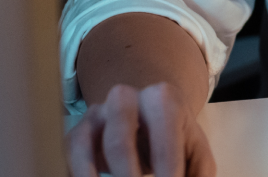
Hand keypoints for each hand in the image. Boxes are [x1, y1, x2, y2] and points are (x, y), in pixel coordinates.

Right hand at [67, 81, 216, 176]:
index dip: (168, 172)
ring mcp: (96, 114)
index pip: (164, 137)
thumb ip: (198, 173)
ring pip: (83, 144)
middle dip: (127, 176)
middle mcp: (125, 98)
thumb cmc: (175, 137)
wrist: (147, 113)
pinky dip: (77, 175)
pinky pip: (68, 155)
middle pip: (119, 139)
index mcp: (161, 99)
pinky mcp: (76, 133)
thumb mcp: (195, 151)